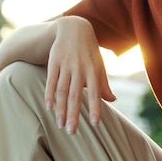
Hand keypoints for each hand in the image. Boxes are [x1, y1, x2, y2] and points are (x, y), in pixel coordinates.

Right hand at [45, 16, 115, 133]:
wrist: (74, 28)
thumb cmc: (89, 52)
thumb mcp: (99, 65)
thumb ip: (103, 84)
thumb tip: (113, 101)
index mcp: (93, 70)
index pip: (95, 92)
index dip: (96, 107)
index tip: (95, 124)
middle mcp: (79, 68)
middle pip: (76, 94)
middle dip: (74, 114)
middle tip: (72, 132)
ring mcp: (66, 65)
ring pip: (62, 90)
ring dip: (60, 108)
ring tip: (60, 124)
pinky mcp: (54, 62)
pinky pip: (51, 80)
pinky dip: (49, 94)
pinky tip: (48, 107)